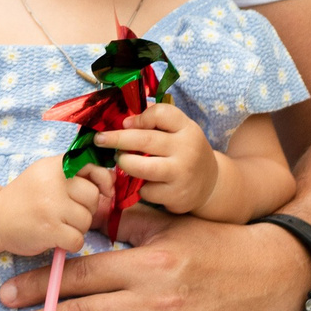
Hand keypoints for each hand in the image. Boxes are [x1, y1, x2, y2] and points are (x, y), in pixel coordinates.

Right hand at [0, 155, 110, 256]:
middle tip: (67, 213)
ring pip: (86, 220)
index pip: (92, 165)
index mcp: (54, 165)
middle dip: (86, 209)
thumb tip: (112, 179)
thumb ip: (76, 173)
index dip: (102, 180)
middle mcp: (53, 182)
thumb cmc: (27, 197)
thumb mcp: (47, 175)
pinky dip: (70, 243)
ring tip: (58, 224)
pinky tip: (56, 238)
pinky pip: (78, 239)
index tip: (103, 191)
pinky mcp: (49, 229)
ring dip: (77, 228)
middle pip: (93, 197)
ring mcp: (50, 206)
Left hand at [93, 102, 218, 215]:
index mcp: (187, 128)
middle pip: (144, 140)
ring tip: (121, 160)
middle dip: (116, 139)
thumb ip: (156, 122)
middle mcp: (186, 149)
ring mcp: (181, 174)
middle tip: (100, 140)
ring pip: (141, 167)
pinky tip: (143, 182)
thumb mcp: (179, 131)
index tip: (125, 123)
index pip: (161, 114)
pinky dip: (139, 186)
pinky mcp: (175, 195)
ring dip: (124, 162)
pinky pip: (145, 190)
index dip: (138, 118)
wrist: (210, 183)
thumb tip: (123, 119)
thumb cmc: (185, 151)